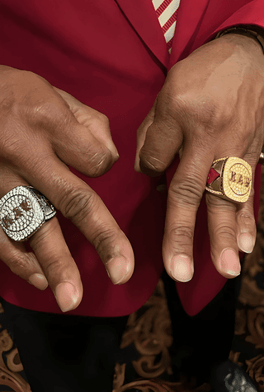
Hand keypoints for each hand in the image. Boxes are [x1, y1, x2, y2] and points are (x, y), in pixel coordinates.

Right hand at [0, 67, 133, 311]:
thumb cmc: (12, 94)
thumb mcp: (54, 93)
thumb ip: (88, 123)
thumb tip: (109, 158)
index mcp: (49, 122)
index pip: (96, 159)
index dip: (104, 164)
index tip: (96, 162)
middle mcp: (25, 153)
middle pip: (72, 200)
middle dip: (100, 237)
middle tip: (122, 271)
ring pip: (31, 226)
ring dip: (53, 264)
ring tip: (70, 298)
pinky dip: (17, 259)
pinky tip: (37, 279)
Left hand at [135, 34, 263, 281]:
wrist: (255, 57)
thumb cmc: (207, 71)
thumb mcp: (171, 86)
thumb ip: (154, 129)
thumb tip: (146, 167)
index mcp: (180, 111)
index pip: (154, 158)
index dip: (148, 171)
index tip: (151, 174)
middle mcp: (208, 134)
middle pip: (191, 189)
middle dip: (183, 232)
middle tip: (178, 271)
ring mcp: (234, 147)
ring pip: (226, 197)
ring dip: (225, 236)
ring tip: (226, 268)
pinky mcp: (253, 153)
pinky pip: (249, 190)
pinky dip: (248, 219)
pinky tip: (248, 245)